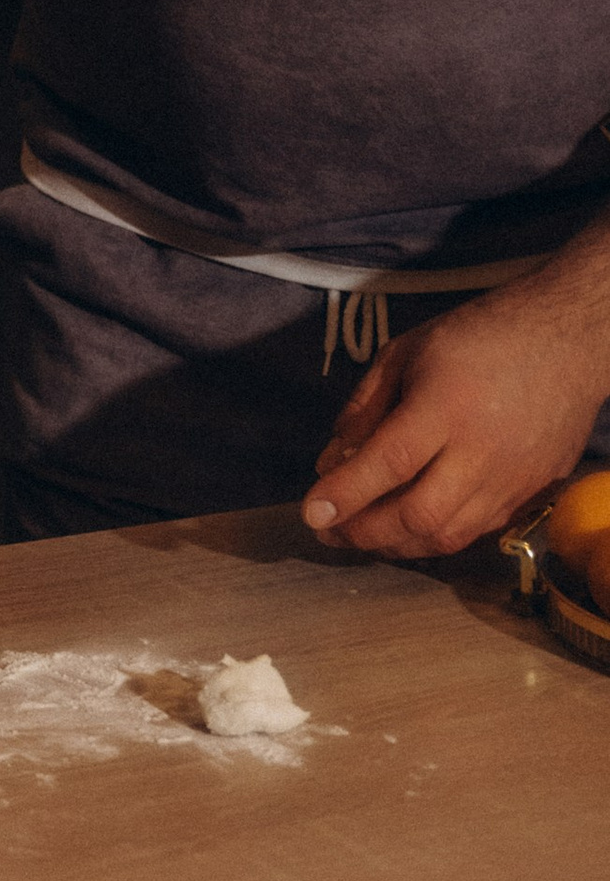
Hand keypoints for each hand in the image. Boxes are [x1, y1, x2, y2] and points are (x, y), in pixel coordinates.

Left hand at [301, 269, 609, 558]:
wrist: (570, 337)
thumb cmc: (480, 336)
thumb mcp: (406, 352)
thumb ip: (364, 408)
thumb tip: (332, 464)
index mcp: (448, 405)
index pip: (390, 463)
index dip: (346, 494)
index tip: (311, 513)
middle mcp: (484, 450)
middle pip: (419, 515)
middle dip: (366, 532)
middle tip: (331, 530)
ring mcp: (514, 478)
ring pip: (448, 536)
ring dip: (398, 544)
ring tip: (365, 533)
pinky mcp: (534, 491)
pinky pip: (478, 532)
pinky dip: (436, 537)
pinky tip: (410, 526)